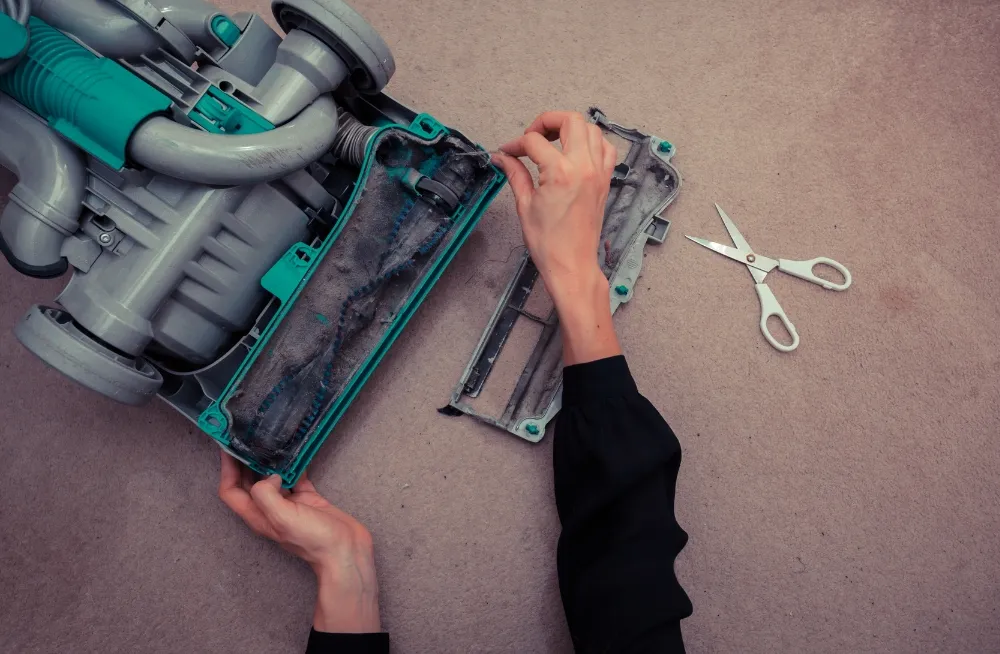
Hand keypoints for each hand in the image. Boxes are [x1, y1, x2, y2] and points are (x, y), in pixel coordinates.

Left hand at [218, 452, 380, 632]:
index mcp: (258, 516)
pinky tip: (297, 451)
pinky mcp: (308, 499)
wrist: (346, 551)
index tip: (228, 446)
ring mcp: (290, 504)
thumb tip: (268, 476)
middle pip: (248, 482)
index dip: (226, 469)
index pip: (230, 491)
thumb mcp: (283, 518)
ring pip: (272, 478)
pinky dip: (295, 465)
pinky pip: (297, 477)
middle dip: (244, 461)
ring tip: (269, 439)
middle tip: (247, 437)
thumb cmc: (314, 540)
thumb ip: (266, 495)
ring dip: (269, 460)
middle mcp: (270, 509)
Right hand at [492, 111, 621, 364]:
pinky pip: (606, 148)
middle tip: (532, 136)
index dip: (516, 144)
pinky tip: (575, 152)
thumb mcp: (525, 205)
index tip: (508, 152)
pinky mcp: (605, 181)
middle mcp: (583, 167)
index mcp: (560, 172)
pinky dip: (592, 142)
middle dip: (547, 121)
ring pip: (591, 129)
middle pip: (570, 120)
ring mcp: (598, 173)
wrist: (572, 264)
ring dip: (570, 128)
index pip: (534, 141)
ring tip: (553, 141)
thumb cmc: (549, 243)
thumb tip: (503, 157)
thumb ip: (515, 174)